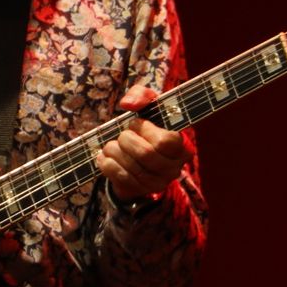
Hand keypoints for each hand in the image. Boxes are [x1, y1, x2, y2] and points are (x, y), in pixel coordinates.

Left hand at [96, 85, 187, 202]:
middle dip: (126, 141)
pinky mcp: (142, 191)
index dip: (144, 130)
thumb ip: (140, 95)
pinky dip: (109, 166)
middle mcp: (174, 167)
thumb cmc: (145, 124)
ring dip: (114, 152)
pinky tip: (105, 157)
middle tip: (121, 135)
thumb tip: (128, 104)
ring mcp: (159, 182)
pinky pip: (123, 180)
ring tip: (110, 145)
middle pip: (146, 155)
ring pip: (133, 169)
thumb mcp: (147, 104)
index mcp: (181, 146)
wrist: (135, 153)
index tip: (135, 123)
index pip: (164, 141)